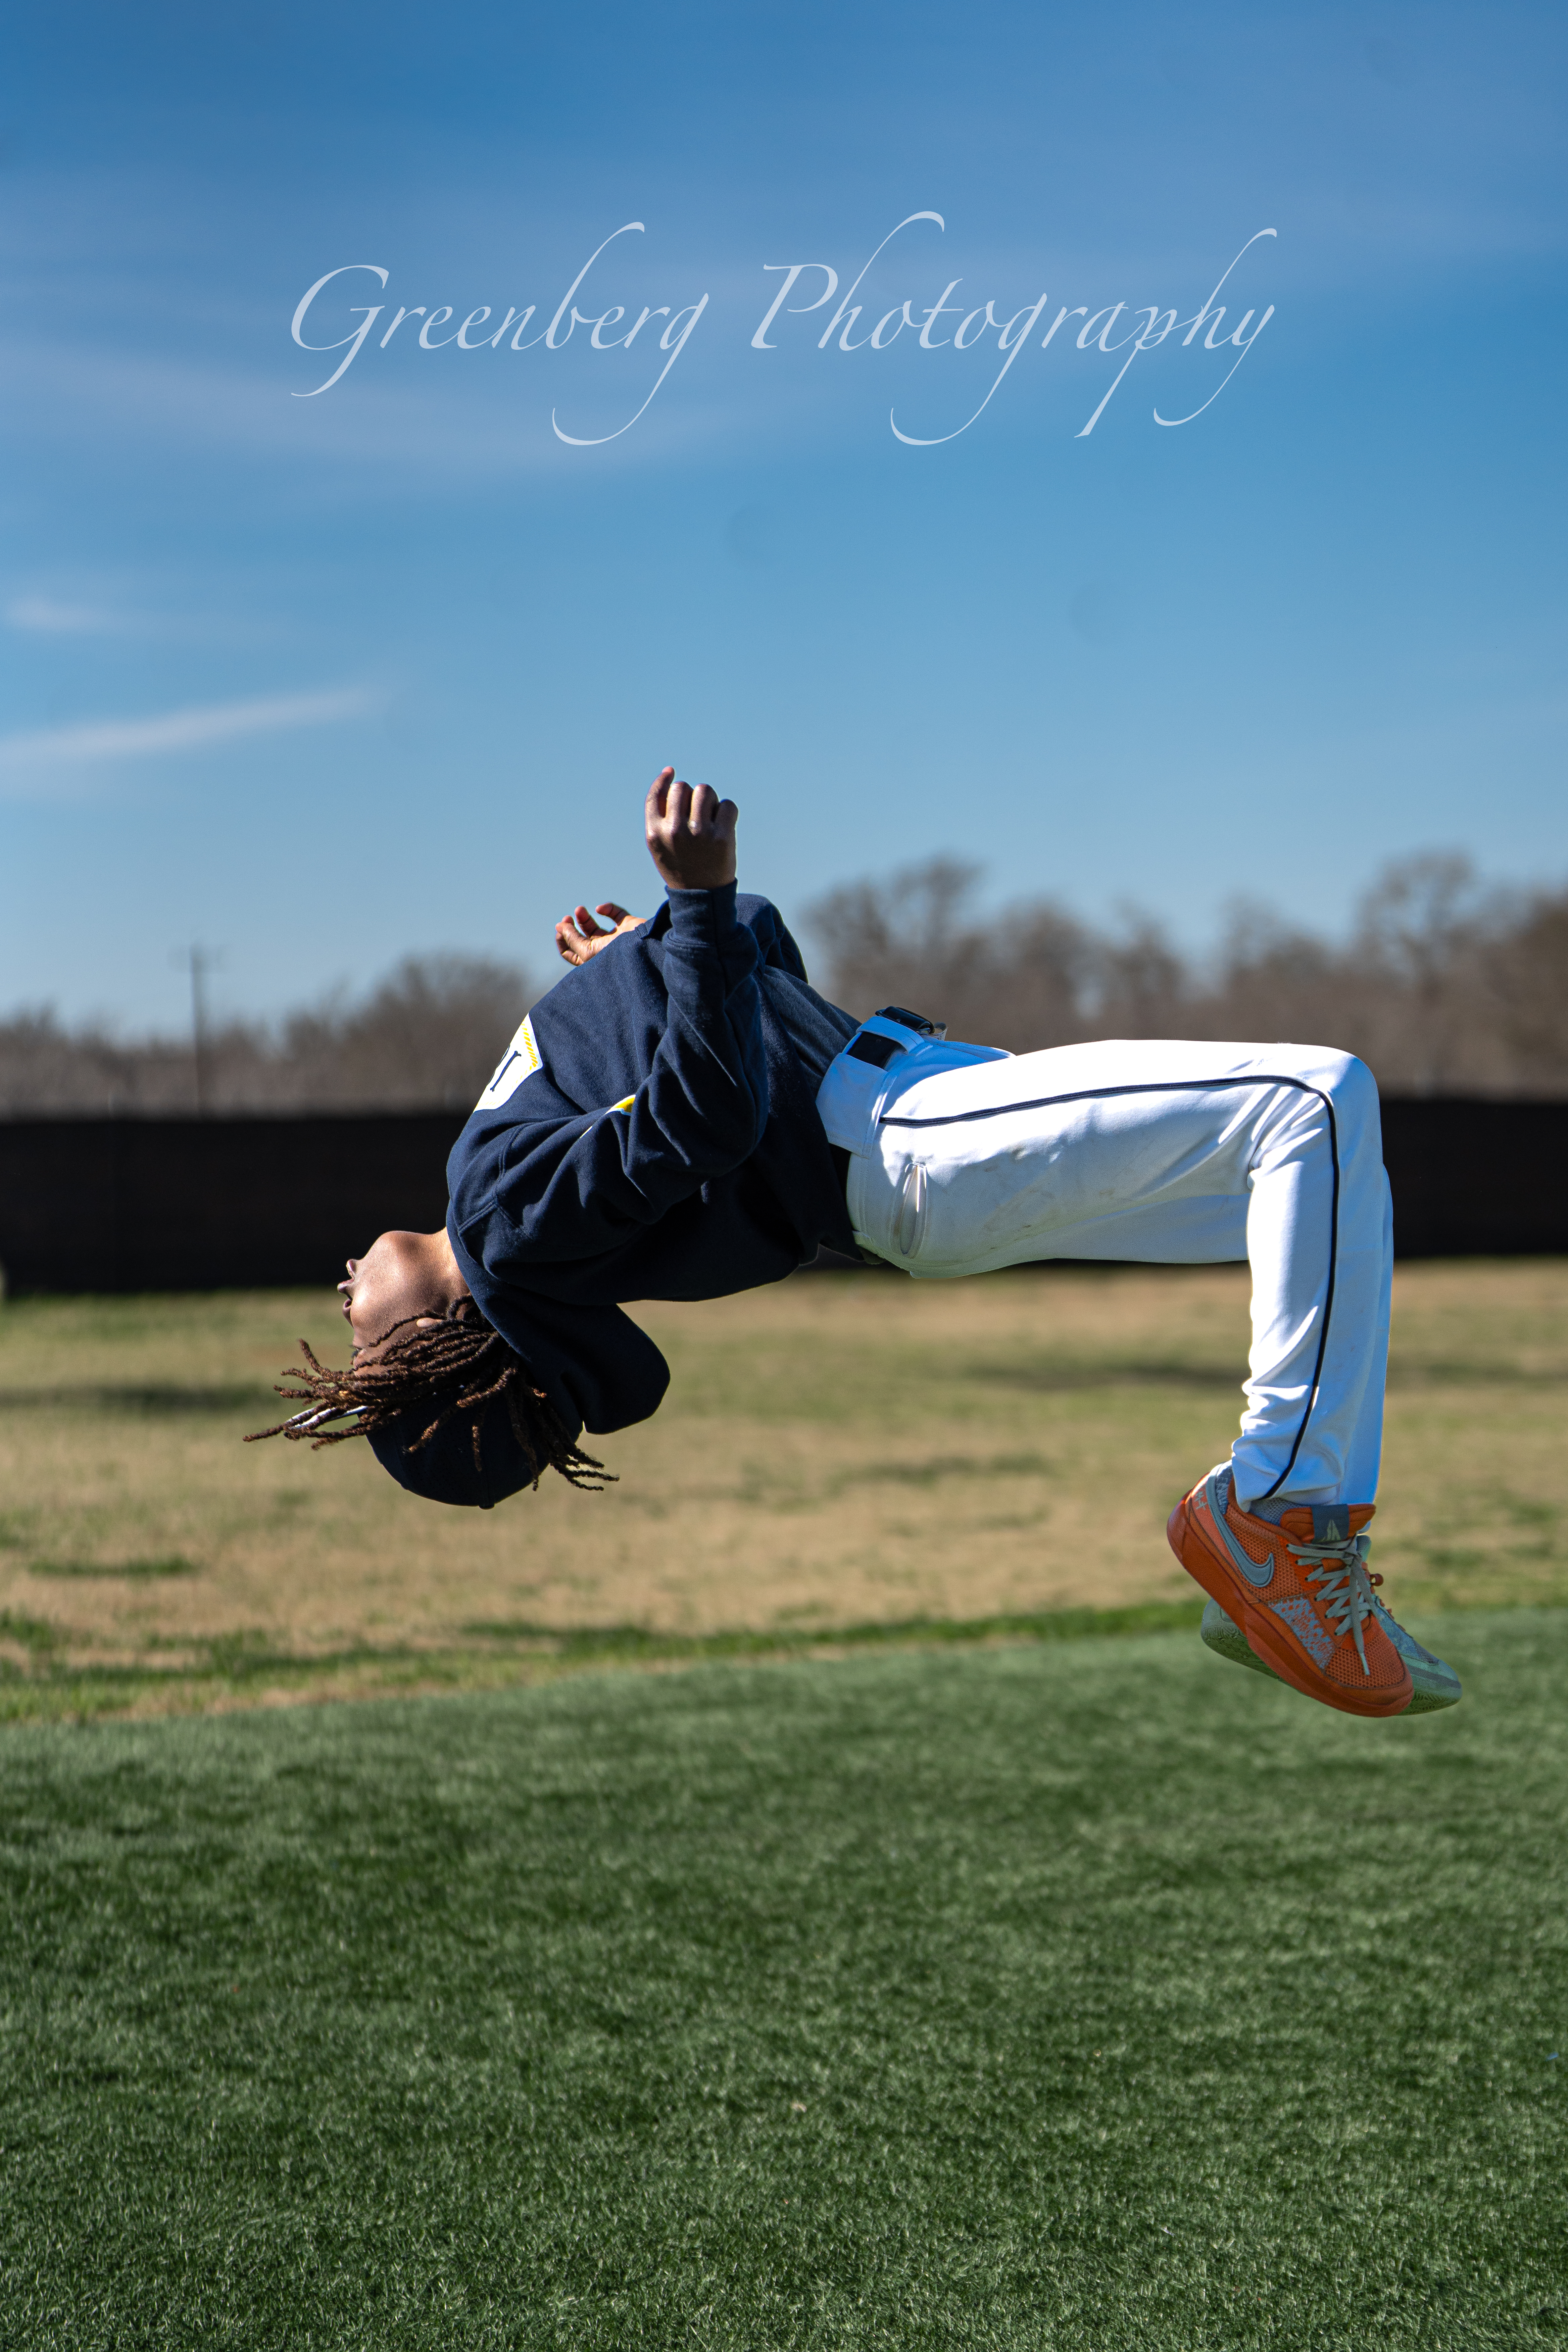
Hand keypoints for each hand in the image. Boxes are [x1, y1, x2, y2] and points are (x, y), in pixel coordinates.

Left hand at [555, 902, 646, 966]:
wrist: (647, 948)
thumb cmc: (616, 955)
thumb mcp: (589, 951)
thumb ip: (572, 938)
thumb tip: (559, 926)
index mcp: (593, 961)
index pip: (571, 953)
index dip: (563, 940)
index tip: (560, 927)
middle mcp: (604, 951)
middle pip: (582, 938)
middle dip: (573, 926)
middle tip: (568, 918)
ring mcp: (616, 938)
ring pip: (595, 926)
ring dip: (584, 917)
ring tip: (579, 910)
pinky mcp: (628, 925)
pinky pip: (615, 914)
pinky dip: (607, 909)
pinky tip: (601, 908)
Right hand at [645, 766, 737, 891]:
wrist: (702, 898)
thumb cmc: (681, 866)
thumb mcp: (661, 845)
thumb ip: (661, 816)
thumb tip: (670, 776)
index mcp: (655, 833)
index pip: (656, 795)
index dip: (664, 779)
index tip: (671, 772)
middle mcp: (675, 831)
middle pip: (682, 788)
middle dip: (691, 795)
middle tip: (697, 814)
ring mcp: (699, 833)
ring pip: (705, 790)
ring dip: (710, 800)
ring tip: (710, 819)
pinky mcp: (722, 837)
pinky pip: (727, 805)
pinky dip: (727, 812)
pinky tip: (724, 826)